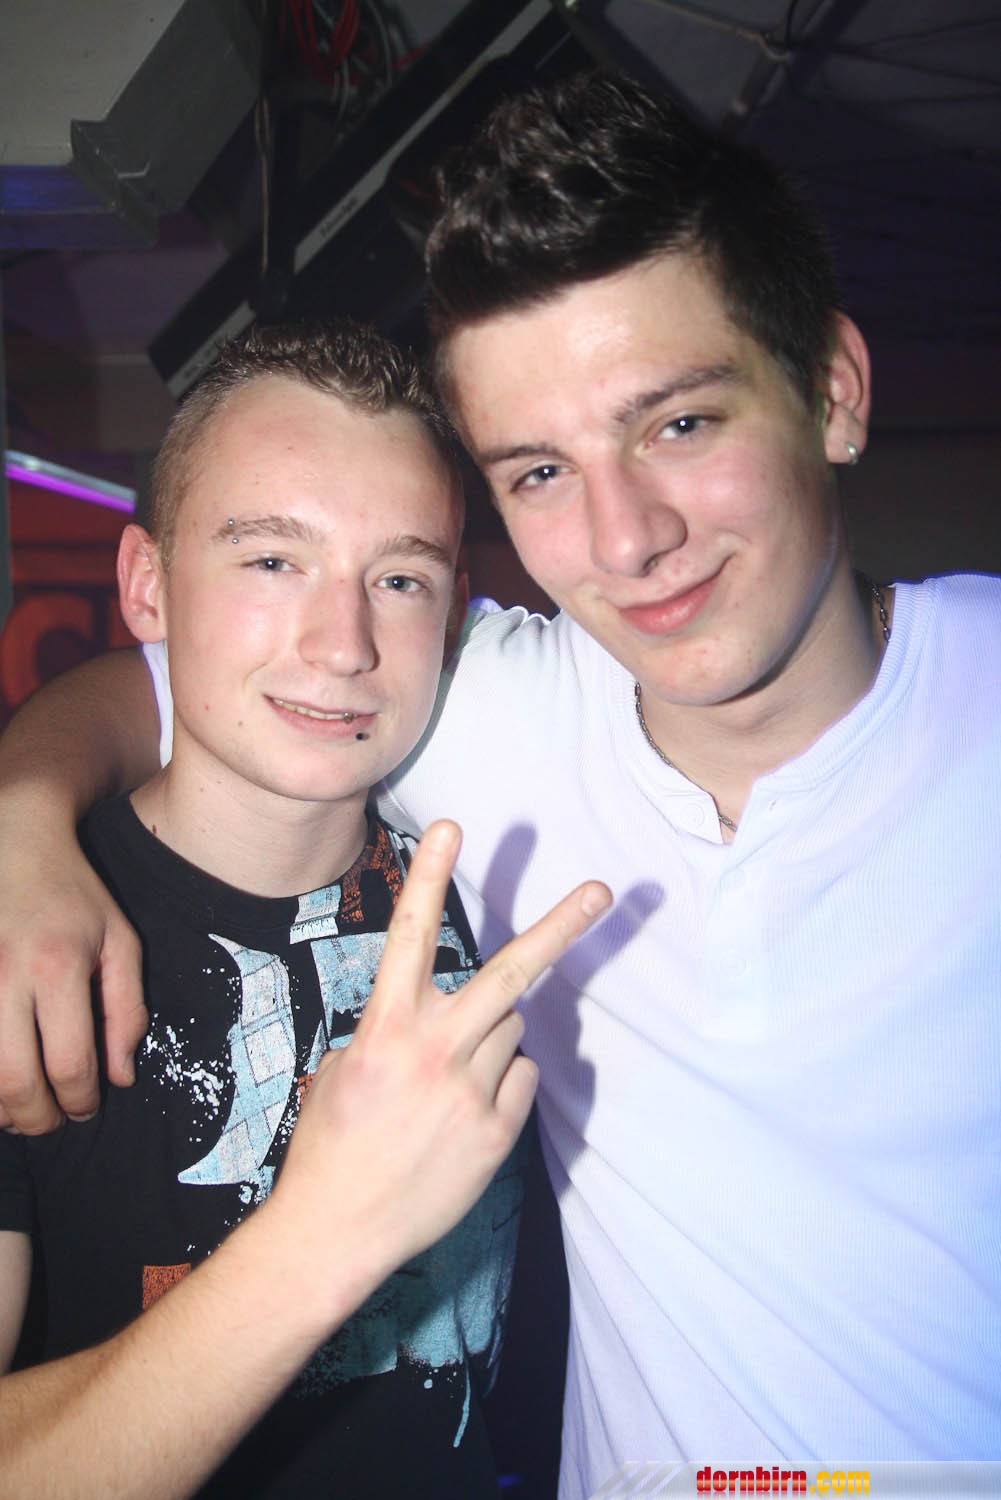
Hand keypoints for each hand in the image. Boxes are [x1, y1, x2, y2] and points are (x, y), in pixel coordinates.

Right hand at [0, 807, 147, 1133]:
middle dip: (37, 1118)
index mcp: (58, 966)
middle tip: (51, 1122)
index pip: (69, 1063)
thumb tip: (120, 1077)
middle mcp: (5, 975)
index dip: (81, 1101)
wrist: (13, 841)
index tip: (88, 1107)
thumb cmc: (73, 895)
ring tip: (20, 1111)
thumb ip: (127, 1011)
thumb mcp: (119, 942)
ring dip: (0, 1108)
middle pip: (15, 1080)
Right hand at [270, 819, 610, 1298]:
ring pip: (511, 1030)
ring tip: (442, 1084)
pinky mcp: (497, 1132)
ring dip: (488, 1038)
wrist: (337, 1230)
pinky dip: (501, 1081)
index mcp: (386, 1027)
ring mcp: (471, 1091)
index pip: (411, 934)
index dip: (430, 875)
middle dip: (560, 927)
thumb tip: (445, 1012)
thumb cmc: (331, 1142)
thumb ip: (397, 1028)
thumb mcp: (346, 1067)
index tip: (451, 826)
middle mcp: (435, 1050)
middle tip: (601, 889)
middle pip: (510, 973)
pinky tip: (461, 1113)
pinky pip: (519, 1078)